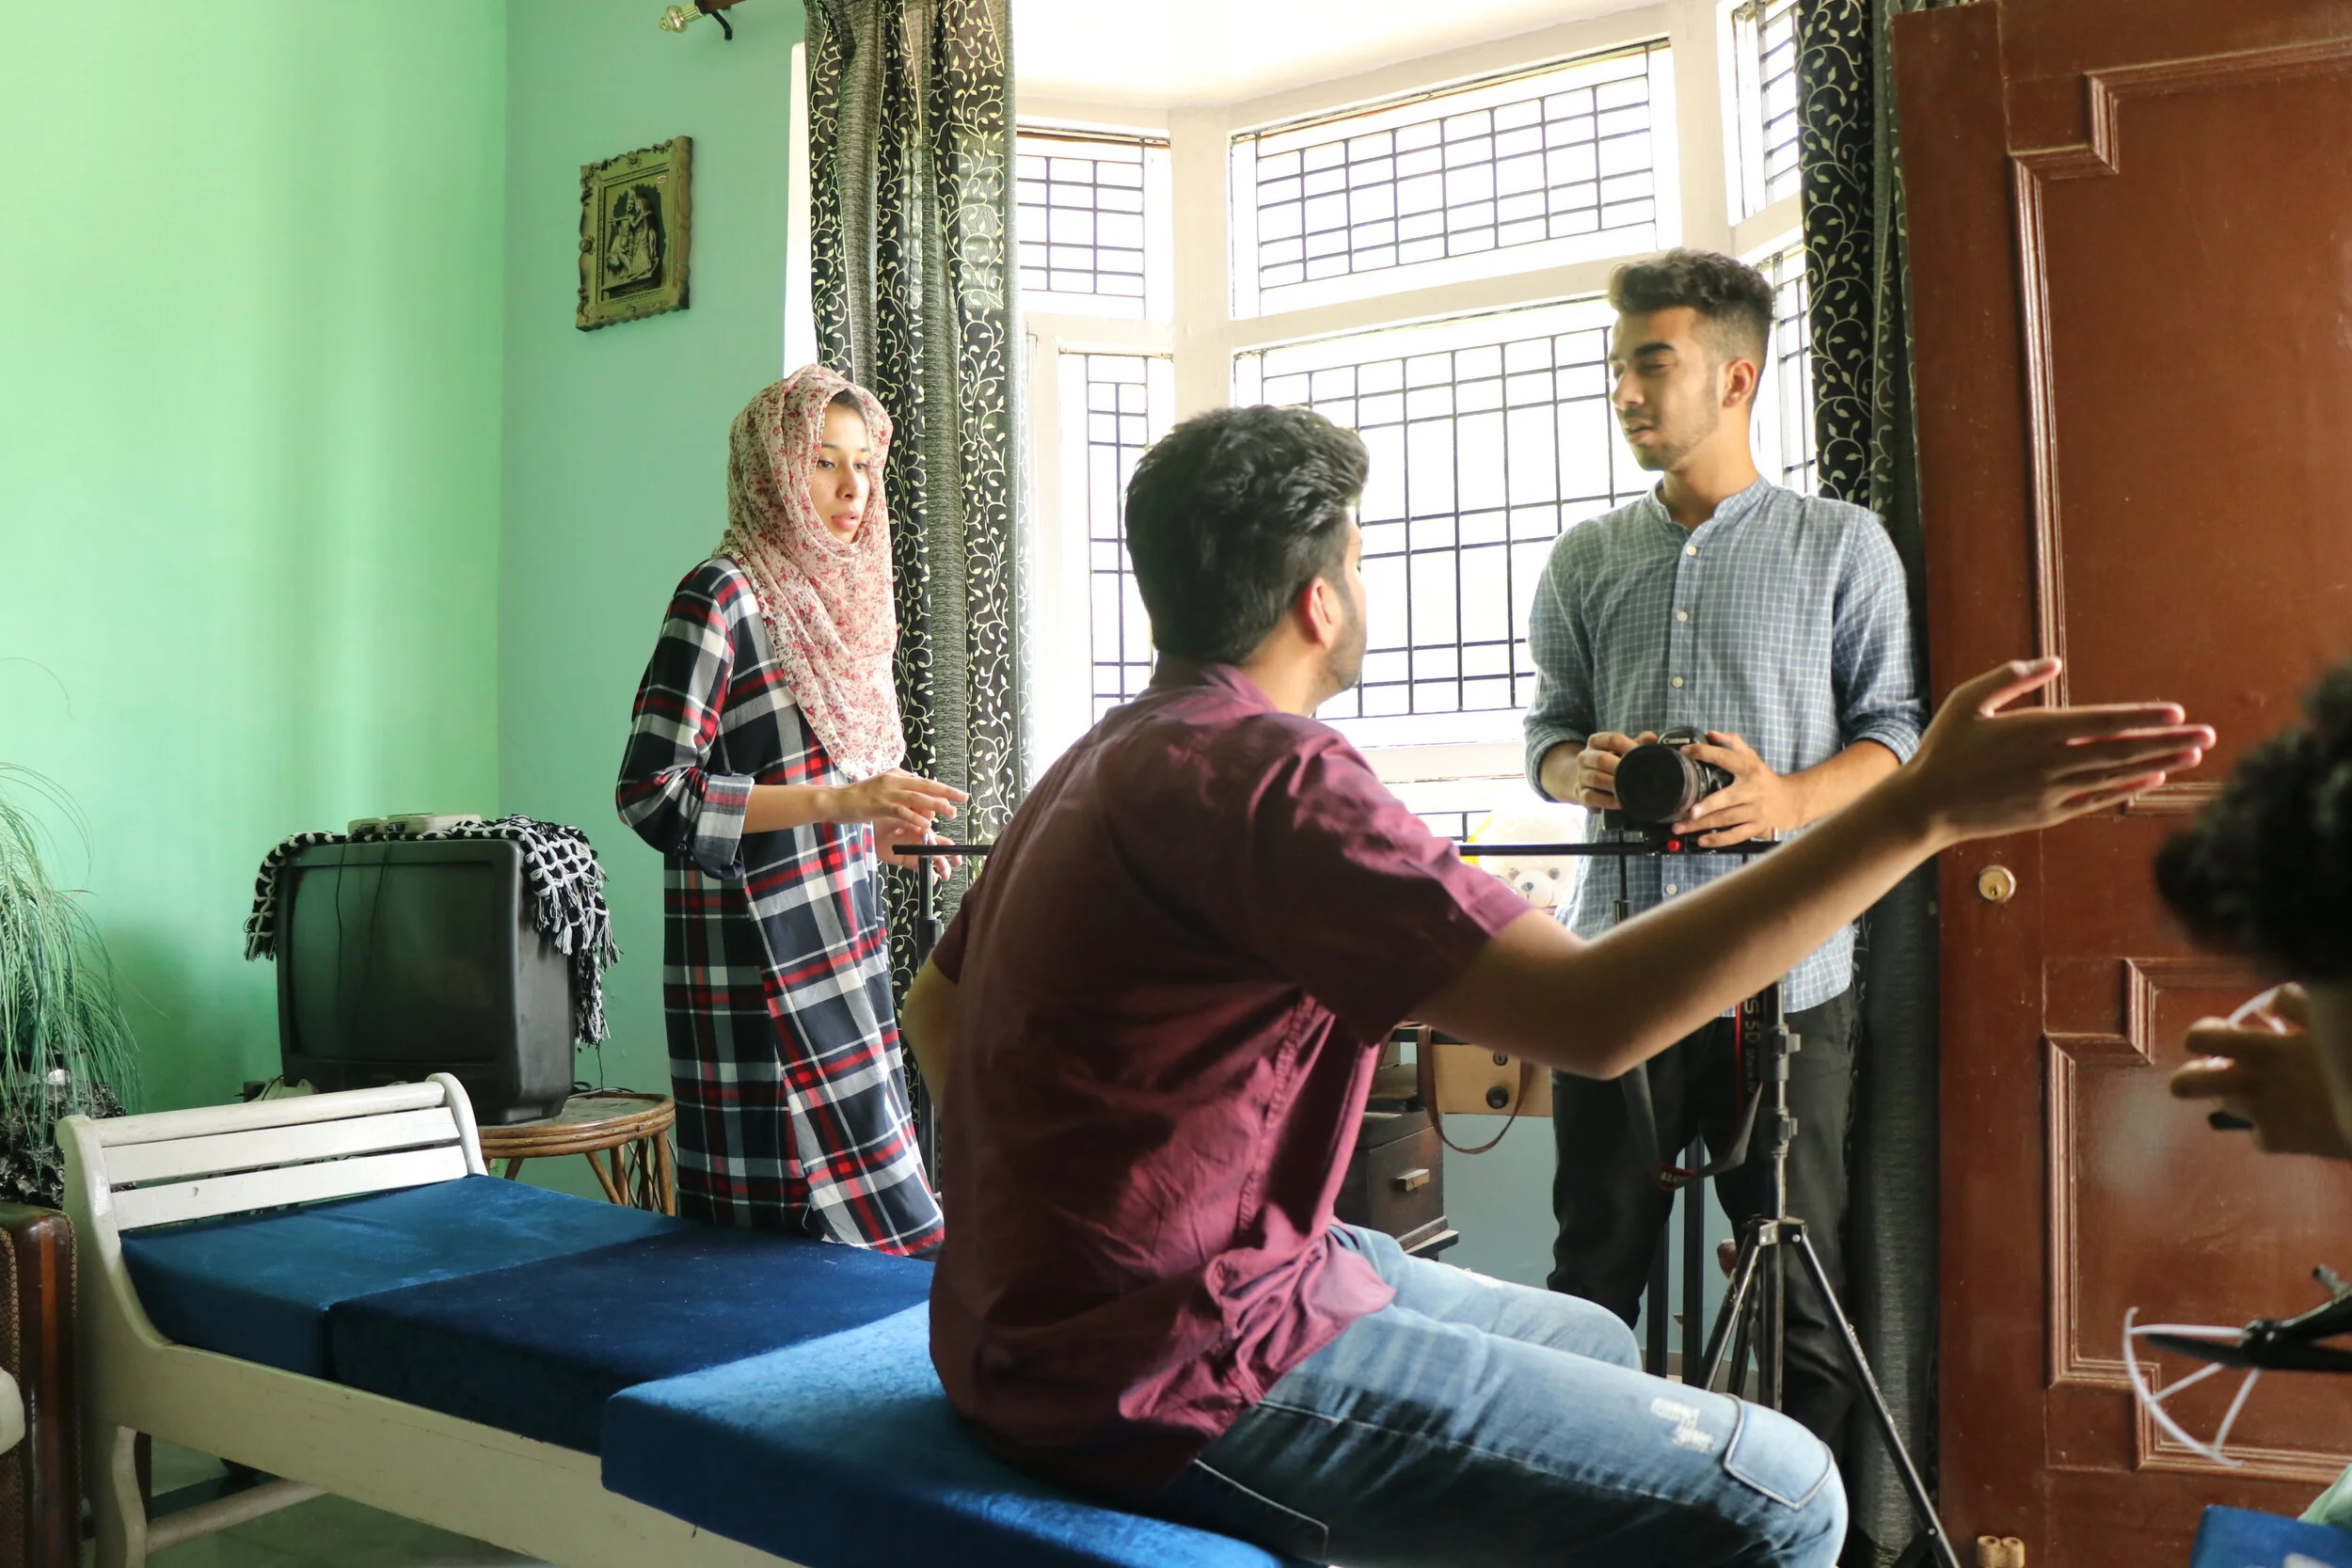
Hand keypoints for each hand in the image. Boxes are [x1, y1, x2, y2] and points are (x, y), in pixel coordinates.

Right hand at [831, 769, 966, 835]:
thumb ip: (902, 794)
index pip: (925, 782)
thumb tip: (924, 803)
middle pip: (926, 785)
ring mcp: (886, 791)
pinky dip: (915, 817)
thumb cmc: (859, 799)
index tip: (959, 795)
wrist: (835, 801)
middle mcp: (894, 780)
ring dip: (936, 805)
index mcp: (897, 775)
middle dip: (947, 793)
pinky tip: (927, 825)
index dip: (943, 789)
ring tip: (951, 813)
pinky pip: (901, 811)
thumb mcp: (884, 792)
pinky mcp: (879, 804)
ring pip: (917, 797)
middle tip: (963, 799)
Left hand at [878, 821, 960, 873]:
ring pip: (934, 859)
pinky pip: (922, 868)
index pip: (936, 836)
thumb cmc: (882, 821)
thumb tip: (928, 831)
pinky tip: (935, 879)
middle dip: (950, 855)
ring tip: (946, 875)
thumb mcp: (898, 819)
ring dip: (942, 866)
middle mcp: (921, 839)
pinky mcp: (909, 861)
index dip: (940, 843)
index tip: (941, 849)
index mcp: (921, 828)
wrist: (868, 832)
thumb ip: (913, 824)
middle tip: (957, 862)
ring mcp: (916, 851)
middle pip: (940, 848)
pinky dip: (930, 875)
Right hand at [1570, 732, 1657, 811]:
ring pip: (1594, 778)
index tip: (1639, 752)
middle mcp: (1585, 757)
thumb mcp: (1621, 749)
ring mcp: (1581, 776)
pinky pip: (1591, 797)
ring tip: (1628, 789)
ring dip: (1613, 784)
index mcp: (1596, 742)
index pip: (1611, 739)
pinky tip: (1619, 802)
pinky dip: (1605, 801)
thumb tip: (1652, 738)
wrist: (1584, 778)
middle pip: (1601, 759)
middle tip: (1634, 773)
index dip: (1627, 745)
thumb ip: (1637, 742)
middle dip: (1619, 767)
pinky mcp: (1581, 793)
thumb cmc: (1609, 761)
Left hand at [1675, 731, 1804, 845]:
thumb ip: (1732, 743)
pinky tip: (1702, 840)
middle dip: (1708, 806)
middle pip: (1727, 798)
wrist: (1792, 802)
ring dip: (1703, 825)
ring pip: (1727, 819)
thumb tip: (1711, 733)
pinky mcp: (1757, 827)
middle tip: (1689, 811)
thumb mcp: (1752, 758)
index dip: (1705, 753)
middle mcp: (1753, 790)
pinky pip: (1736, 835)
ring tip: (1681, 827)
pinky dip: (1718, 840)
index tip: (1685, 752)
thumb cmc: (1764, 779)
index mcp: (1749, 768)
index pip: (1725, 757)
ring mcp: (1756, 811)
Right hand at [1892, 659, 2211, 844]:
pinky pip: (2097, 800)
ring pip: (2117, 775)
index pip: (2102, 722)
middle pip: (2122, 750)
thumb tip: (2051, 663)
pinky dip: (2127, 789)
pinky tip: (2152, 779)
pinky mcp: (2048, 814)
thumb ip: (2010, 679)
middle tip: (2207, 734)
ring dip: (2159, 764)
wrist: (1928, 806)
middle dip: (2169, 741)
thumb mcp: (1967, 702)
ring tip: (2193, 755)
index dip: (2143, 717)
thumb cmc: (1944, 748)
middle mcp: (2050, 763)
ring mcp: (2052, 792)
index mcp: (2034, 731)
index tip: (2177, 712)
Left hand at [2173, 986, 2350, 1157]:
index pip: (2200, 1038)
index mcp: (2263, 1048)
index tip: (2223, 1032)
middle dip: (2190, 1077)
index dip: (2203, 1034)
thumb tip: (2270, 1003)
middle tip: (2213, 1069)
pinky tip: (2293, 1119)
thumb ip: (2297, 1005)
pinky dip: (2271, 1128)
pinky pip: (2259, 1136)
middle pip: (2185, 1084)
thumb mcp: (2330, 1024)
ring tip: (2265, 1088)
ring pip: (2225, 1104)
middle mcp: (2253, 1083)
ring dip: (2238, 1095)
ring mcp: (2264, 1115)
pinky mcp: (2282, 1142)